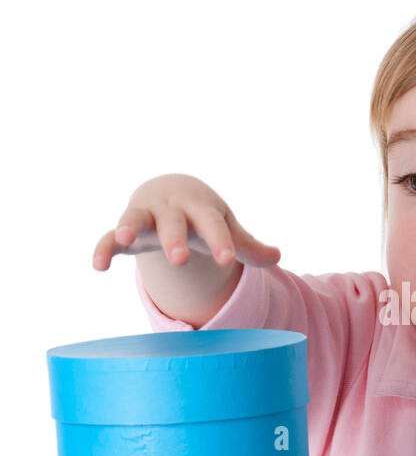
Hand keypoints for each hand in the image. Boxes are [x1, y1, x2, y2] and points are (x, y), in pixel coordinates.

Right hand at [92, 173, 280, 270]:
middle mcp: (172, 210)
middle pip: (173, 224)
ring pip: (136, 219)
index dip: (221, 242)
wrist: (170, 191)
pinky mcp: (124, 230)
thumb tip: (277, 257)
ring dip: (130, 227)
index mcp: (201, 211)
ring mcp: (145, 217)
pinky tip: (98, 265)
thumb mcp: (225, 228)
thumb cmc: (203, 216)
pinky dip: (103, 247)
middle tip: (179, 260)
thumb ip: (248, 246)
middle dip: (175, 240)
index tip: (228, 260)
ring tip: (127, 240)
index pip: (213, 226)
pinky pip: (109, 237)